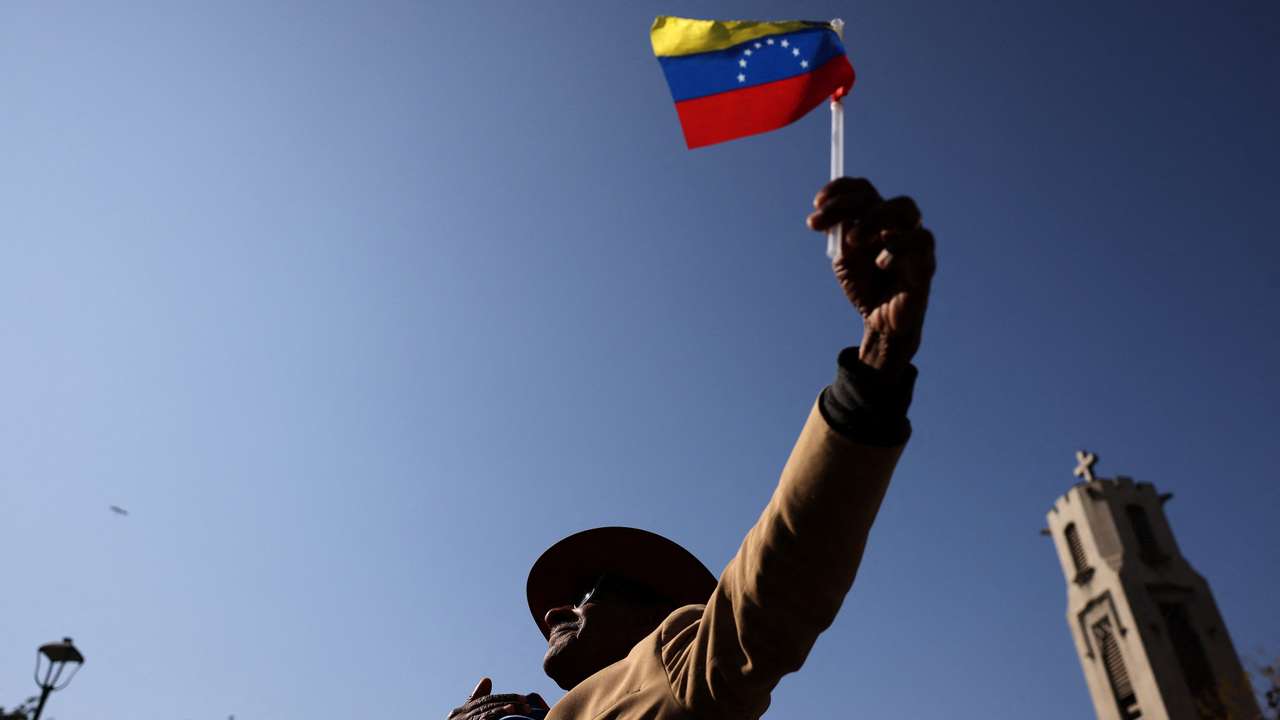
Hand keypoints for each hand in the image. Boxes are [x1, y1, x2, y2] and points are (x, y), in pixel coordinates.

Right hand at [446, 677, 548, 719]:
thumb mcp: (465, 717)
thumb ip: (475, 699)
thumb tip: (487, 679)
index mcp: (459, 713)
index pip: (485, 701)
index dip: (504, 698)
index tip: (522, 698)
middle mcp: (459, 716)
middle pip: (487, 704)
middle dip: (509, 701)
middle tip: (527, 702)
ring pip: (487, 711)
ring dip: (506, 707)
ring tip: (522, 706)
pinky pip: (484, 718)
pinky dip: (497, 714)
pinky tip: (509, 711)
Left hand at [807, 178, 935, 377]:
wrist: (880, 324)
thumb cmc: (865, 288)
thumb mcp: (844, 259)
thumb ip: (841, 235)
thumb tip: (833, 214)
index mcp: (876, 220)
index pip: (863, 191)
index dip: (840, 190)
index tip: (816, 203)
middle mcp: (897, 225)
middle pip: (880, 196)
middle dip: (849, 204)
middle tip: (823, 223)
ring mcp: (914, 241)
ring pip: (906, 209)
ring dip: (873, 219)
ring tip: (851, 242)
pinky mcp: (926, 262)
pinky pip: (920, 240)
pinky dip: (896, 247)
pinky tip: (880, 264)